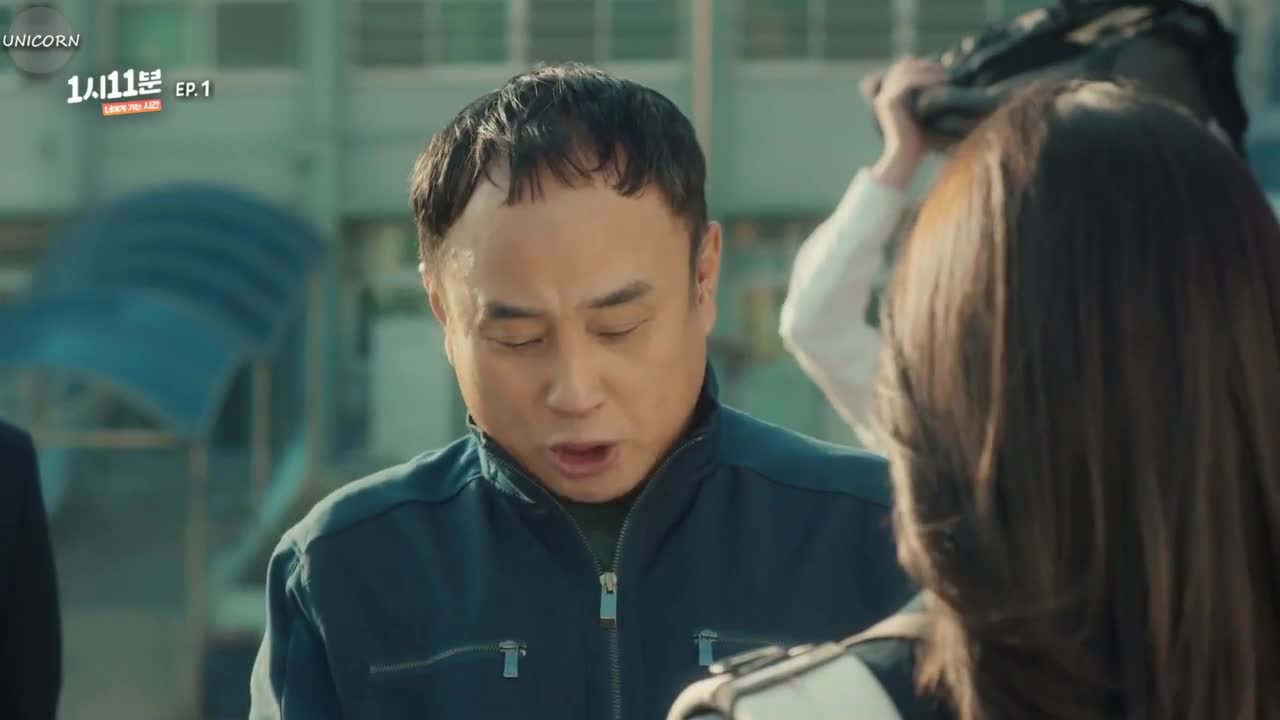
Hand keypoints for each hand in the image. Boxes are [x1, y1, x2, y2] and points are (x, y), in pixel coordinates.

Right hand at [870, 57, 948, 189]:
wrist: (905, 158)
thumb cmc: (919, 142)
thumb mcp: (926, 115)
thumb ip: (929, 99)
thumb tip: (947, 86)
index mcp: (887, 96)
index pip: (902, 68)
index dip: (922, 64)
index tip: (943, 69)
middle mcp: (882, 94)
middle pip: (903, 65)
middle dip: (926, 64)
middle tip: (947, 69)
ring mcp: (884, 97)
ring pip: (906, 70)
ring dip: (929, 69)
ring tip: (947, 75)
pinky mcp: (889, 102)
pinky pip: (908, 81)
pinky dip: (926, 78)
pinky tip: (942, 82)